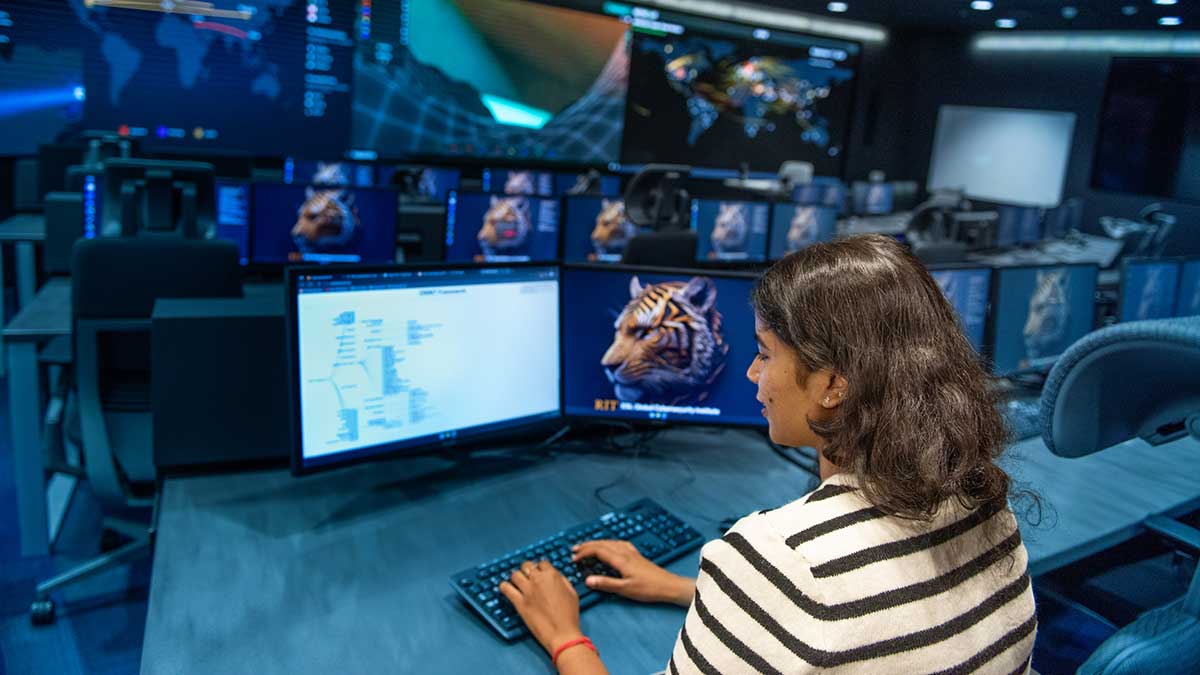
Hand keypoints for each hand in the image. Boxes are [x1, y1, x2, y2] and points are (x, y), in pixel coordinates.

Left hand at [498, 560, 583, 655]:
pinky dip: (504, 586)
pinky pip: (506, 589)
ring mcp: (527, 591)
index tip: (539, 571)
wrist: (561, 633)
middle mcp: (538, 580)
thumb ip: (562, 580)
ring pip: (515, 574)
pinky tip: (505, 588)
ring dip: (516, 577)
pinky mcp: (519, 603)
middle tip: (527, 576)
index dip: (540, 567)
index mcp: (552, 576)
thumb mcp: (572, 592)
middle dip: (527, 569)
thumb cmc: (569, 616)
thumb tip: (555, 576)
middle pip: (526, 565)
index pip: (542, 563)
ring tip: (517, 582)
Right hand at [572, 540, 695, 606]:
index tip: (574, 558)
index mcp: (620, 559)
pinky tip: (611, 546)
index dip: (584, 553)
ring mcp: (632, 553)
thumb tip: (588, 580)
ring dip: (597, 543)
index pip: (598, 550)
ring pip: (610, 542)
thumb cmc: (648, 589)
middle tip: (575, 550)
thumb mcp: (625, 589)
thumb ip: (606, 584)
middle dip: (587, 545)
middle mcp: (625, 552)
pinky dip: (609, 543)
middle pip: (602, 544)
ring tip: (588, 547)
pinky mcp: (637, 556)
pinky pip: (619, 544)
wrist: (668, 585)